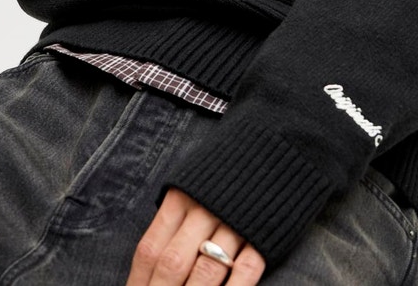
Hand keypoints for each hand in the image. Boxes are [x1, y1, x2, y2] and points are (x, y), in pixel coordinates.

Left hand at [126, 187, 265, 285]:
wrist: (278, 145)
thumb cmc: (226, 174)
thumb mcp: (192, 185)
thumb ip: (172, 221)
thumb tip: (148, 269)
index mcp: (180, 196)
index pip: (150, 250)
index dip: (139, 284)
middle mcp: (203, 208)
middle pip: (173, 265)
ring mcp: (235, 220)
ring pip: (207, 271)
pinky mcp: (264, 231)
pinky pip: (246, 269)